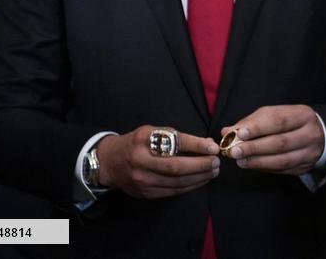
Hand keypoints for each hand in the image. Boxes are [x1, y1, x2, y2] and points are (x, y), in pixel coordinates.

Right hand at [96, 126, 219, 198]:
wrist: (109, 162)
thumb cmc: (136, 144)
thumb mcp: (151, 132)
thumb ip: (177, 137)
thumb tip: (206, 144)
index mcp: (144, 140)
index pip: (175, 143)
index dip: (197, 146)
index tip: (213, 147)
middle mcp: (141, 161)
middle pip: (177, 167)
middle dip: (201, 165)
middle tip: (216, 162)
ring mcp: (142, 180)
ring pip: (177, 182)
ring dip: (199, 177)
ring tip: (213, 171)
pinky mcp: (146, 193)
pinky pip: (173, 191)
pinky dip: (190, 186)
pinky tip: (201, 180)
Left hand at [221, 105, 323, 175]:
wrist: (319, 134)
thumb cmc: (290, 122)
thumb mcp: (274, 114)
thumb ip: (251, 122)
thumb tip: (227, 131)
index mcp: (303, 115)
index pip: (279, 121)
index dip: (258, 128)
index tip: (239, 133)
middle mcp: (310, 134)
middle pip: (280, 143)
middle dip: (254, 148)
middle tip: (234, 151)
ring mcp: (309, 153)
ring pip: (282, 160)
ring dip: (257, 161)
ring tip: (240, 160)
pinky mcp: (304, 167)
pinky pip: (282, 170)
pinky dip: (264, 168)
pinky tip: (251, 165)